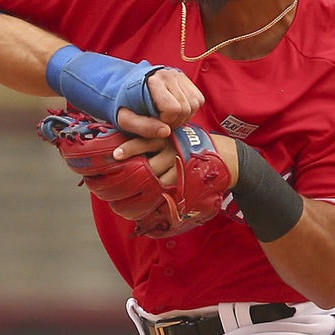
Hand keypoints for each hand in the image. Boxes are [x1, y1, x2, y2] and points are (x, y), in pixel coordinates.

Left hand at [113, 128, 238, 188]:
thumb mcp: (170, 135)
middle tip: (117, 181)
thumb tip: (120, 149)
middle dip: (135, 174)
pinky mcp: (188, 180)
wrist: (219, 154)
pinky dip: (158, 194)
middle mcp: (172, 150)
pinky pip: (170, 190)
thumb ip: (150, 140)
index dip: (129, 148)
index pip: (145, 141)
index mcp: (165, 137)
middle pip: (150, 165)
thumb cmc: (184, 143)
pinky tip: (148, 199)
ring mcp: (181, 166)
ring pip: (159, 180)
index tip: (115, 155)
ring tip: (127, 195)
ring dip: (145, 187)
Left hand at [114, 69, 203, 136]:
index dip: (166, 121)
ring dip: (183, 117)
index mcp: (153, 82)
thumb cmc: (126, 105)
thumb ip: (143, 127)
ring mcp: (179, 75)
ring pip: (195, 104)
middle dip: (175, 121)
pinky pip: (198, 99)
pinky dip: (190, 110)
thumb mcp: (126, 120)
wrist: (126, 88)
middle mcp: (169, 74)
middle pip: (186, 107)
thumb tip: (167, 132)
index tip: (155, 122)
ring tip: (167, 118)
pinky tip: (175, 111)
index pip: (173, 108)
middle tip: (161, 122)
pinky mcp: (186, 79)